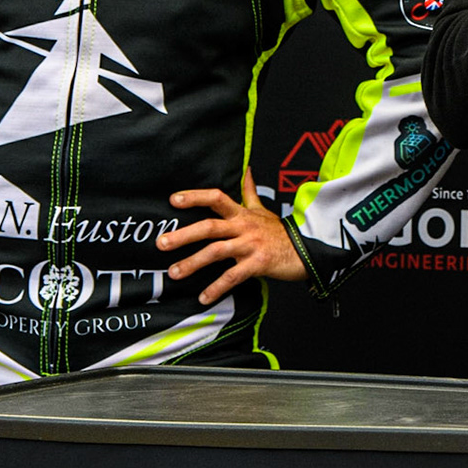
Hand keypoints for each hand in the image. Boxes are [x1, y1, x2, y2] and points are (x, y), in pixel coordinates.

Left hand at [160, 170, 304, 305]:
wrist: (305, 250)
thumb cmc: (279, 232)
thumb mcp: (263, 210)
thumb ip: (249, 192)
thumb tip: (245, 169)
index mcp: (242, 214)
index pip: (216, 198)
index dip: (195, 197)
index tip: (173, 200)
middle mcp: (244, 227)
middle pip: (210, 227)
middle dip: (184, 235)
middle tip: (161, 243)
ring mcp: (251, 245)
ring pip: (217, 251)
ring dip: (193, 263)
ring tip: (174, 273)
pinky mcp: (258, 264)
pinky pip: (233, 276)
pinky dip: (217, 288)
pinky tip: (203, 298)